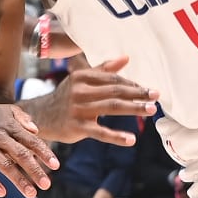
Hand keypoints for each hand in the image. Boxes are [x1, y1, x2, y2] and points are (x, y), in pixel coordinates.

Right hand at [0, 97, 56, 197]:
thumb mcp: (7, 108)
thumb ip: (23, 119)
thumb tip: (37, 131)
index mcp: (10, 126)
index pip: (31, 141)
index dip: (44, 153)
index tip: (56, 165)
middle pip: (21, 154)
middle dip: (35, 170)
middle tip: (46, 185)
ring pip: (4, 164)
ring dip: (18, 180)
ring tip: (31, 194)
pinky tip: (2, 192)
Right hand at [24, 56, 158, 145]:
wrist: (40, 116)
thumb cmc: (66, 96)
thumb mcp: (81, 80)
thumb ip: (104, 69)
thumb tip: (127, 57)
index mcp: (83, 76)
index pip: (113, 79)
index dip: (133, 84)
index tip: (149, 89)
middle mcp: (80, 90)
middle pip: (115, 91)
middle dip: (138, 93)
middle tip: (156, 96)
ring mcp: (78, 109)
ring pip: (111, 108)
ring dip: (133, 109)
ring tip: (151, 111)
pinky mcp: (76, 127)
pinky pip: (100, 132)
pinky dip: (117, 136)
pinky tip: (131, 139)